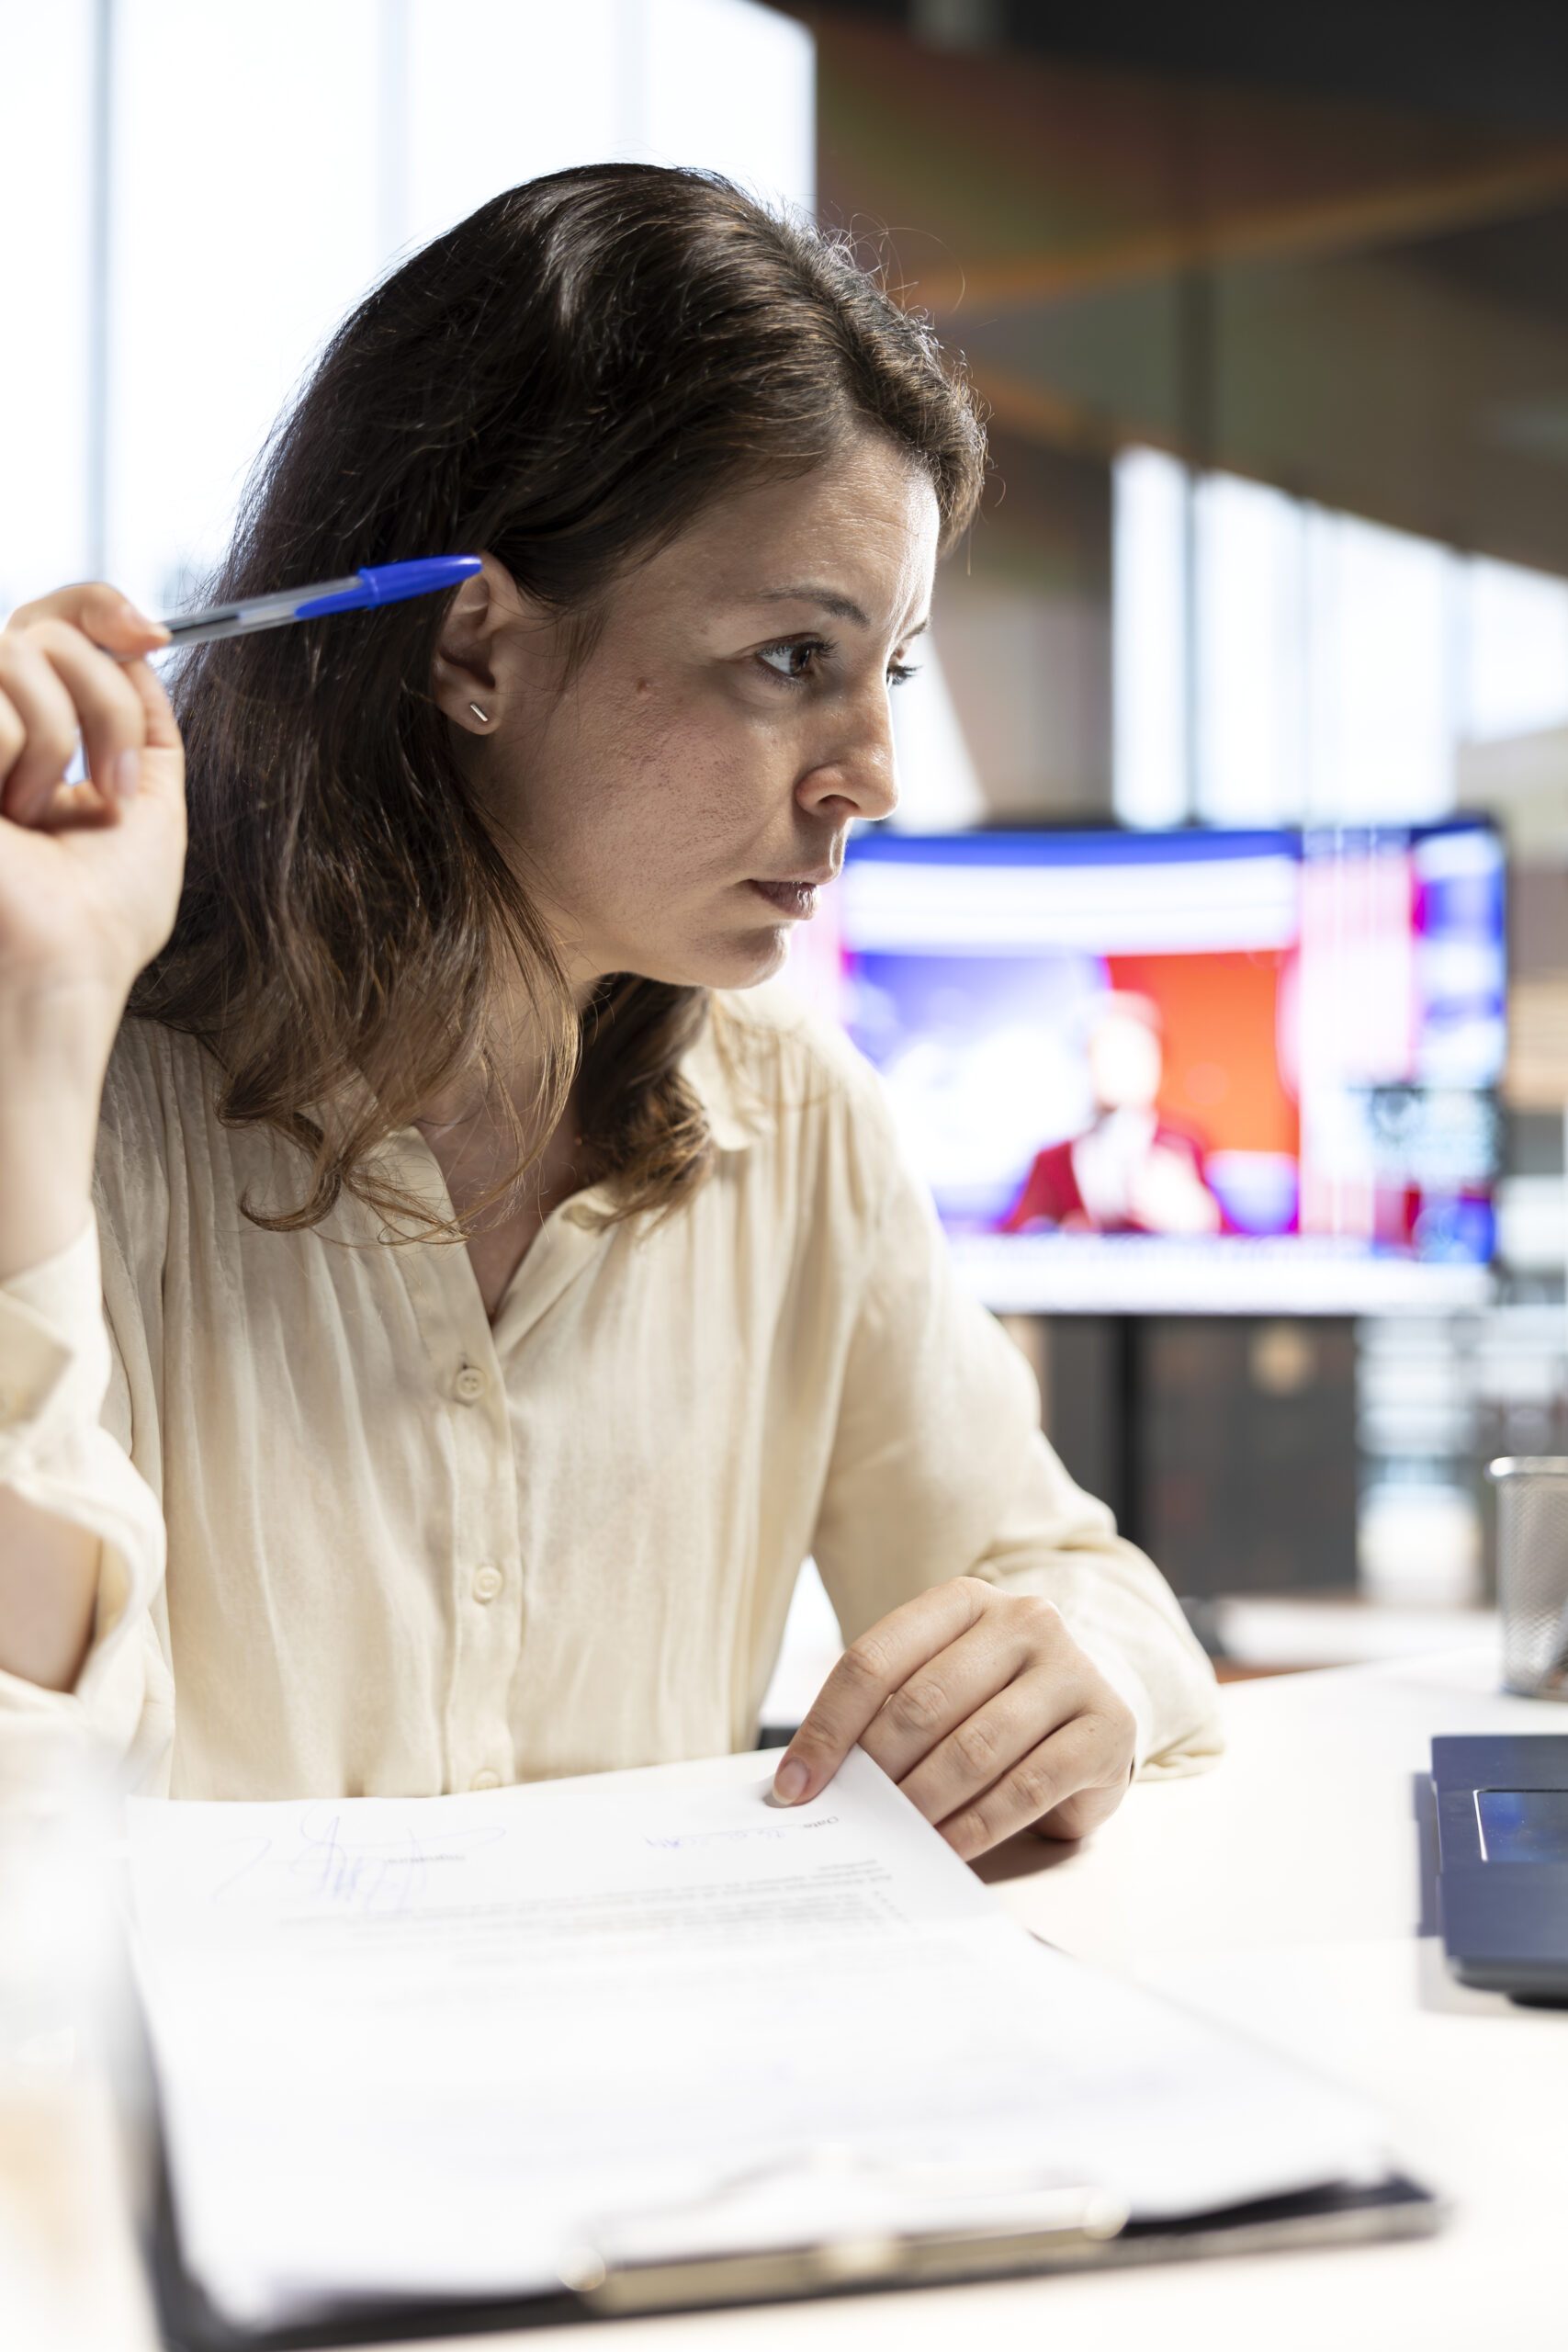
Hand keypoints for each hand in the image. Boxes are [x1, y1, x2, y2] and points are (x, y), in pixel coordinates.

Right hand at [0, 583, 185, 1017]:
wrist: (62, 971)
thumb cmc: (102, 916)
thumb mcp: (146, 801)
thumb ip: (140, 719)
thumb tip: (139, 644)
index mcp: (29, 727)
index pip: (50, 620)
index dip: (99, 606)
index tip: (153, 636)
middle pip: (44, 625)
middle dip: (104, 700)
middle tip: (113, 787)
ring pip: (18, 649)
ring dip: (60, 738)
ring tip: (43, 814)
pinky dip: (20, 756)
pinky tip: (6, 817)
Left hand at [771, 1578, 1136, 1858]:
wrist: (1094, 1708)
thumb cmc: (995, 1701)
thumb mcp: (940, 1684)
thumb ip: (885, 1714)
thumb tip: (805, 1780)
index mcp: (964, 1600)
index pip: (875, 1659)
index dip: (827, 1725)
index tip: (793, 1785)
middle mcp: (1024, 1622)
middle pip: (923, 1702)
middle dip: (875, 1770)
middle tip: (846, 1819)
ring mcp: (1072, 1671)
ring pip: (975, 1747)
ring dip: (922, 1803)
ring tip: (889, 1839)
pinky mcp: (1108, 1728)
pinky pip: (1028, 1787)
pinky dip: (976, 1827)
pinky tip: (943, 1850)